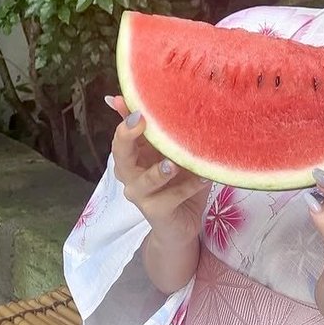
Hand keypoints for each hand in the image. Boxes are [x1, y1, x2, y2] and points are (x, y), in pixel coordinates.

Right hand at [106, 95, 209, 246]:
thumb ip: (171, 133)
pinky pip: (170, 198)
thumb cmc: (180, 182)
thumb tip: (169, 99)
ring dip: (158, 171)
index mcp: (135, 156)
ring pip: (143, 181)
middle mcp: (131, 174)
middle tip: (140, 121)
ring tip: (173, 163)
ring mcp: (141, 195)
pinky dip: (188, 187)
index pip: (123, 133)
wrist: (184, 224)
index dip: (124, 116)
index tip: (124, 99)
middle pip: (120, 154)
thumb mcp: (177, 154)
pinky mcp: (155, 212)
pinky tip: (203, 178)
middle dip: (127, 137)